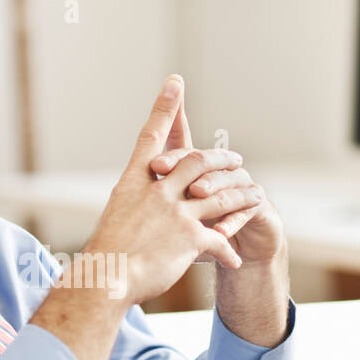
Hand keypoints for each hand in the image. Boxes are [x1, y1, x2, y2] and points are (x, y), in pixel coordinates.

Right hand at [81, 75, 263, 304]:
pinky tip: (235, 257)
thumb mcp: (115, 218)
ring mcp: (175, 212)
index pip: (151, 137)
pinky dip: (228, 249)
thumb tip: (143, 207)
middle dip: (220, 157)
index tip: (175, 83)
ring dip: (241, 195)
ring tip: (255, 196)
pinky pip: (220, 238)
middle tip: (235, 156)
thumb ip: (136, 206)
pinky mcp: (190, 236)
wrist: (106, 277)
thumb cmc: (105, 254)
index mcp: (134, 183)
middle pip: (196, 161)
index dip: (164, 108)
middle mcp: (157, 191)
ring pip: (220, 196)